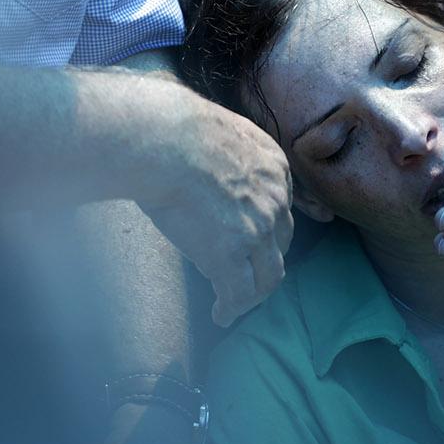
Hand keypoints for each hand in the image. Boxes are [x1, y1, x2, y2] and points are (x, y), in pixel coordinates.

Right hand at [127, 83, 293, 326]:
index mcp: (274, 166)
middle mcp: (274, 200)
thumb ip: (224, 153)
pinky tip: (220, 315)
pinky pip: (238, 293)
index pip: (281, 206)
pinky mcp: (230, 255)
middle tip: (249, 275)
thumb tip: (199, 158)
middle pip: (280, 243)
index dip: (268, 228)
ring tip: (236, 304)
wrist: (162, 139)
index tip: (256, 241)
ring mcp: (256, 230)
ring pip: (267, 276)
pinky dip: (230, 309)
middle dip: (266, 262)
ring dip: (253, 294)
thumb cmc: (173, 128)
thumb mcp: (218, 133)